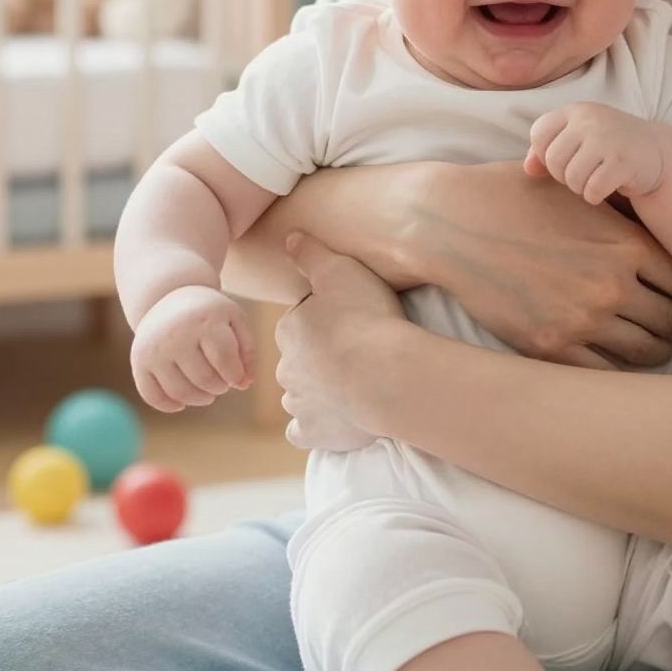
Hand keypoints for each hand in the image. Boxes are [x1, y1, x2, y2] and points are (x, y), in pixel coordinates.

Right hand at [130, 285, 253, 412]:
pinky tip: (181, 402)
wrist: (167, 296)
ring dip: (200, 399)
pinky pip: (152, 396)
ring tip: (207, 392)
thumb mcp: (235, 320)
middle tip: (222, 384)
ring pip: (180, 392)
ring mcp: (154, 348)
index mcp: (204, 320)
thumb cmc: (208, 314)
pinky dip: (169, 406)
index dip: (235, 376)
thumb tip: (244, 384)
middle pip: (204, 379)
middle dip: (219, 388)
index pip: (224, 359)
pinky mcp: (139, 361)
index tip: (238, 379)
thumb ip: (247, 351)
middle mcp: (175, 334)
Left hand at [276, 231, 404, 450]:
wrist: (386, 374)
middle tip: (355, 353)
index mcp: (289, 330)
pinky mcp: (313, 433)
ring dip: (318, 391)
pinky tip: (334, 418)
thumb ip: (311, 253)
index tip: (351, 322)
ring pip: (299, 395)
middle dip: (319, 358)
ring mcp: (298, 403)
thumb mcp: (340, 269)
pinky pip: (303, 430)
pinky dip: (315, 426)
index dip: (326, 322)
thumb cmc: (366, 317)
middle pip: (299, 360)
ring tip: (351, 385)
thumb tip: (288, 238)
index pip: (301, 323)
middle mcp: (285, 368)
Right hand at [415, 161, 671, 367]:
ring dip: (649, 352)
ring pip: (645, 354)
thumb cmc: (513, 198)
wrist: (451, 223)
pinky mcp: (549, 347)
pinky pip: (604, 373)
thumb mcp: (576, 193)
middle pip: (670, 323)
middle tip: (658, 326)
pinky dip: (614, 370)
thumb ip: (621, 217)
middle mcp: (612, 285)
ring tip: (638, 345)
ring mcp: (581, 320)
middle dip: (670, 326)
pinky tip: (607, 358)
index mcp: (627, 244)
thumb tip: (653, 228)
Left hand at [526, 102, 664, 204]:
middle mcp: (590, 120)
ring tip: (595, 179)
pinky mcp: (623, 162)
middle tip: (583, 173)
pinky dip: (596, 196)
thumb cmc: (609, 146)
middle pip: (553, 160)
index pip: (538, 135)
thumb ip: (548, 150)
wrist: (656, 153)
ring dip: (581, 188)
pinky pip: (592, 190)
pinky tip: (607, 187)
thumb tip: (528, 169)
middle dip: (564, 176)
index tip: (565, 159)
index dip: (545, 154)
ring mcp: (608, 139)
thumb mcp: (579, 139)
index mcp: (576, 111)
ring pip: (572, 178)